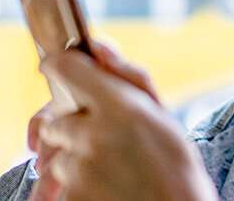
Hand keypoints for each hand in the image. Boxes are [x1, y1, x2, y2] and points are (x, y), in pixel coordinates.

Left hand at [29, 42, 162, 200]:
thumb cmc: (177, 170)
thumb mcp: (164, 118)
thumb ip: (129, 78)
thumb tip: (98, 47)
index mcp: (121, 106)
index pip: (66, 68)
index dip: (60, 65)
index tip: (58, 68)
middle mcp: (94, 134)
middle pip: (56, 121)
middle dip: (75, 130)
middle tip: (107, 143)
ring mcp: (78, 169)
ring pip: (58, 157)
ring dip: (77, 162)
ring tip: (113, 172)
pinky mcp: (70, 197)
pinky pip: (61, 186)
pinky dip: (78, 188)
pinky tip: (107, 189)